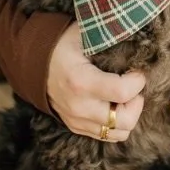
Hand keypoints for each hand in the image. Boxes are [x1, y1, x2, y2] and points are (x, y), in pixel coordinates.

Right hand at [46, 22, 145, 141]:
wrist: (31, 62)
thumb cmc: (62, 44)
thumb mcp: (84, 34)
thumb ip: (109, 36)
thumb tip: (135, 37)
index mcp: (81, 81)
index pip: (123, 92)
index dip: (138, 81)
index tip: (137, 71)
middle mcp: (79, 106)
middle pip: (125, 121)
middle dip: (137, 102)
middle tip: (133, 86)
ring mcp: (76, 120)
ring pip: (118, 133)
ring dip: (128, 115)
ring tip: (125, 96)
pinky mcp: (76, 126)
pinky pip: (106, 135)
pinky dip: (116, 123)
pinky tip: (114, 104)